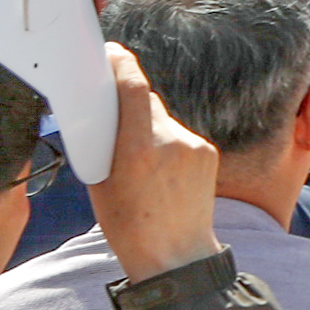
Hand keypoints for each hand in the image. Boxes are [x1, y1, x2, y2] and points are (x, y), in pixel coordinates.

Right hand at [89, 44, 222, 282]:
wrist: (174, 256)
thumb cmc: (128, 225)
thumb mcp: (100, 184)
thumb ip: (106, 141)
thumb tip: (105, 111)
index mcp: (137, 149)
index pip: (134, 87)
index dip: (121, 64)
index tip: (111, 53)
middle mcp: (170, 142)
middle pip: (148, 102)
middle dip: (129, 106)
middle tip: (114, 121)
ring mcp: (194, 146)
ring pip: (164, 120)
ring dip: (149, 130)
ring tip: (141, 166)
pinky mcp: (208, 151)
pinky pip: (181, 136)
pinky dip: (168, 145)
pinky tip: (162, 173)